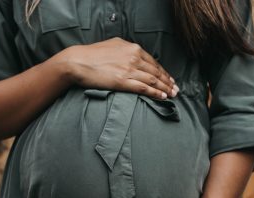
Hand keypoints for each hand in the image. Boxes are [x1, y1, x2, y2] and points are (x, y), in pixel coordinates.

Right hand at [60, 37, 178, 99]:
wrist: (77, 62)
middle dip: (168, 81)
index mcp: (132, 48)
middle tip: (176, 89)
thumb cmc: (91, 55)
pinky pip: (144, 88)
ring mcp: (129, 69)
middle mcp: (133, 57)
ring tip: (172, 94)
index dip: (163, 71)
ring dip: (165, 88)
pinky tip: (162, 97)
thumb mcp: (112, 45)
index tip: (169, 78)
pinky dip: (155, 93)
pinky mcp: (123, 81)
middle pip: (156, 71)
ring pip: (153, 80)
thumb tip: (133, 54)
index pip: (153, 61)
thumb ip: (125, 49)